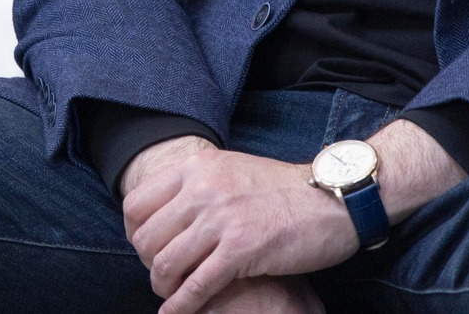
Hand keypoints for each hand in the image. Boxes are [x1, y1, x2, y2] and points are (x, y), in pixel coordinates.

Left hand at [120, 119, 463, 313]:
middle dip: (149, 264)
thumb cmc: (284, 190)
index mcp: (196, 167)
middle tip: (161, 276)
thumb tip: (168, 210)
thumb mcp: (232, 170)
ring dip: (163, 287)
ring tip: (171, 296)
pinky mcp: (241, 249)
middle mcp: (202, 189)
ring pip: (166, 264)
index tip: (146, 249)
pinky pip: (197, 285)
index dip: (135, 234)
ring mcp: (221, 219)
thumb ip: (199, 185)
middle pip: (147, 238)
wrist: (333, 198)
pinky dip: (182, 305)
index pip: (136, 204)